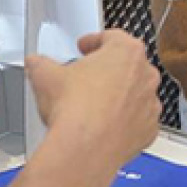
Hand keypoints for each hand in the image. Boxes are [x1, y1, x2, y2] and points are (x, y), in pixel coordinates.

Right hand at [25, 30, 159, 173]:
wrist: (85, 149)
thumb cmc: (75, 109)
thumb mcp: (46, 76)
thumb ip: (40, 63)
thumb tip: (35, 63)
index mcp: (126, 51)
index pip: (111, 37)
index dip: (94, 41)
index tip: (85, 46)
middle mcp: (145, 75)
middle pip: (127, 64)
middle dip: (107, 69)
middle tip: (87, 77)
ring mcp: (150, 103)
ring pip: (135, 93)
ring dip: (118, 96)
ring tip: (93, 105)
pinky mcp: (149, 130)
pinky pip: (137, 120)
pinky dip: (124, 121)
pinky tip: (104, 126)